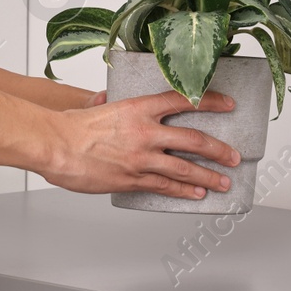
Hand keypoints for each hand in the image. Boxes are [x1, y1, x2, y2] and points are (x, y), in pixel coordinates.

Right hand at [40, 89, 240, 199]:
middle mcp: (146, 131)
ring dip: (208, 175)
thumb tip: (106, 97)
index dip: (210, 101)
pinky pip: (165, 186)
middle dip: (218, 149)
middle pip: (193, 139)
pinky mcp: (132, 179)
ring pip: (185, 168)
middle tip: (234, 156)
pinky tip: (197, 193)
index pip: (183, 99)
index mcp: (140, 107)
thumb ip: (111, 103)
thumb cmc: (72, 126)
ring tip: (224, 181)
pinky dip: (184, 190)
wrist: (56, 145)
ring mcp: (142, 157)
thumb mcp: (99, 106)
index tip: (228, 104)